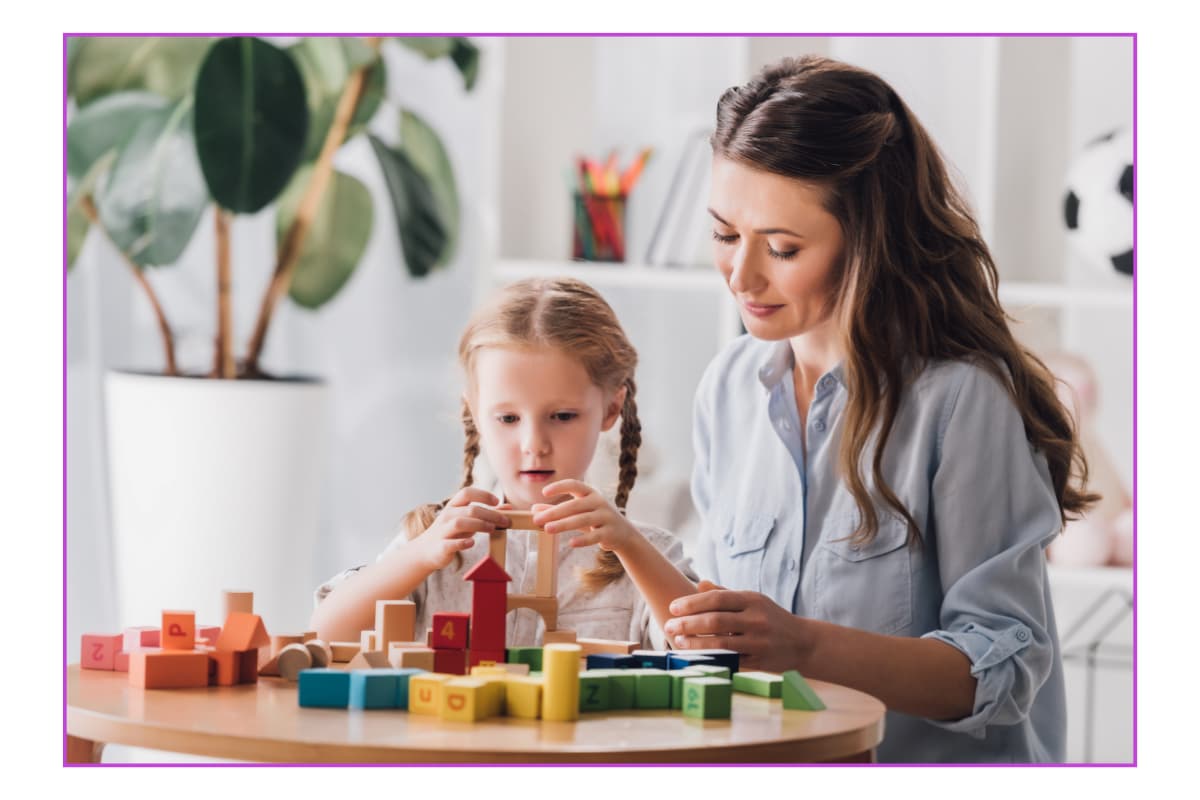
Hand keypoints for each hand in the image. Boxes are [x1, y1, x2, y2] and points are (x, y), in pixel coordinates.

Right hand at [417, 488, 507, 570]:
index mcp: (453, 506)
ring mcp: (442, 531)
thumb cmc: (451, 533)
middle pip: (470, 509)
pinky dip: (463, 542)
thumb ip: (486, 513)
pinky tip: (472, 543)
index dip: (483, 495)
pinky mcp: (441, 547)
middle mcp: (447, 516)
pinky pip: (451, 543)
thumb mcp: (467, 520)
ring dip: (479, 525)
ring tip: (492, 529)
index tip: (497, 502)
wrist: (426, 551)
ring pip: (460, 523)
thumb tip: (508, 507)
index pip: (467, 492)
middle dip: (490, 514)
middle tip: (505, 521)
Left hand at [532, 479, 639, 552]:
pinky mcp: (610, 532)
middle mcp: (599, 502)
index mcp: (591, 493)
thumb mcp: (578, 513)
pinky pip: (595, 536)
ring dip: (564, 524)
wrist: (623, 533)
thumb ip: (558, 510)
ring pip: (583, 519)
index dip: (560, 487)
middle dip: (555, 512)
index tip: (544, 492)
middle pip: (575, 505)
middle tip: (537, 519)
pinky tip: (571, 543)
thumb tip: (534, 510)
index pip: (575, 485)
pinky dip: (583, 540)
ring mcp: (606, 517)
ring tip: (547, 529)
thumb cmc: (595, 520)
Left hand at [663, 587, 807, 672]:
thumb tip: (699, 584)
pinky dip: (711, 659)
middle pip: (715, 620)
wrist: (804, 642)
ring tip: (678, 641)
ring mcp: (758, 642)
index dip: (692, 603)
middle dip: (688, 623)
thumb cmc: (771, 618)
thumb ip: (726, 593)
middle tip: (668, 625)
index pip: (716, 599)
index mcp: (752, 600)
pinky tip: (696, 657)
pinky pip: (731, 661)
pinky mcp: (759, 661)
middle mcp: (756, 619)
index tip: (673, 608)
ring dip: (695, 643)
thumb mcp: (753, 601)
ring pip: (721, 643)